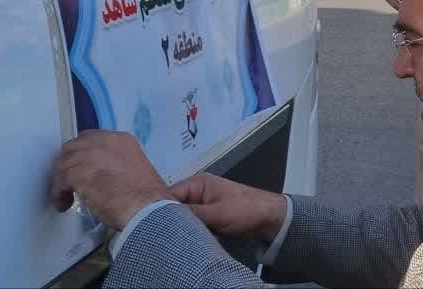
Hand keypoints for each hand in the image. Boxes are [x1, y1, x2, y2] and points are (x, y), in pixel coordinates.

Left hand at [49, 130, 171, 230]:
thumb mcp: (136, 169)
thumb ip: (118, 163)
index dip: (81, 154)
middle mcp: (105, 141)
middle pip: (73, 147)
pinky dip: (58, 193)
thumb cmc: (147, 196)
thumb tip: (106, 173)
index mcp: (121, 139)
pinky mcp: (80, 173)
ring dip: (61, 182)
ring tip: (65, 198)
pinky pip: (60, 180)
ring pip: (64, 164)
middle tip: (68, 183)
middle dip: (67, 165)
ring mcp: (91, 155)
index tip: (79, 168)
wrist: (147, 208)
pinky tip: (64, 203)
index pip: (90, 138)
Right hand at [169, 172, 286, 240]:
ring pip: (183, 216)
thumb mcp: (215, 213)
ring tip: (174, 237)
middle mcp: (198, 191)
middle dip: (170, 219)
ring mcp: (203, 203)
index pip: (169, 194)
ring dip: (181, 226)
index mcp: (198, 183)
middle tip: (163, 233)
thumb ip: (190, 214)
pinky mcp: (208, 215)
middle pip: (174, 205)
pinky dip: (190, 229)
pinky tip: (185, 238)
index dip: (159, 209)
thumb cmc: (246, 210)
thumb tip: (165, 217)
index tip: (152, 224)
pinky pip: (192, 223)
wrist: (270, 219)